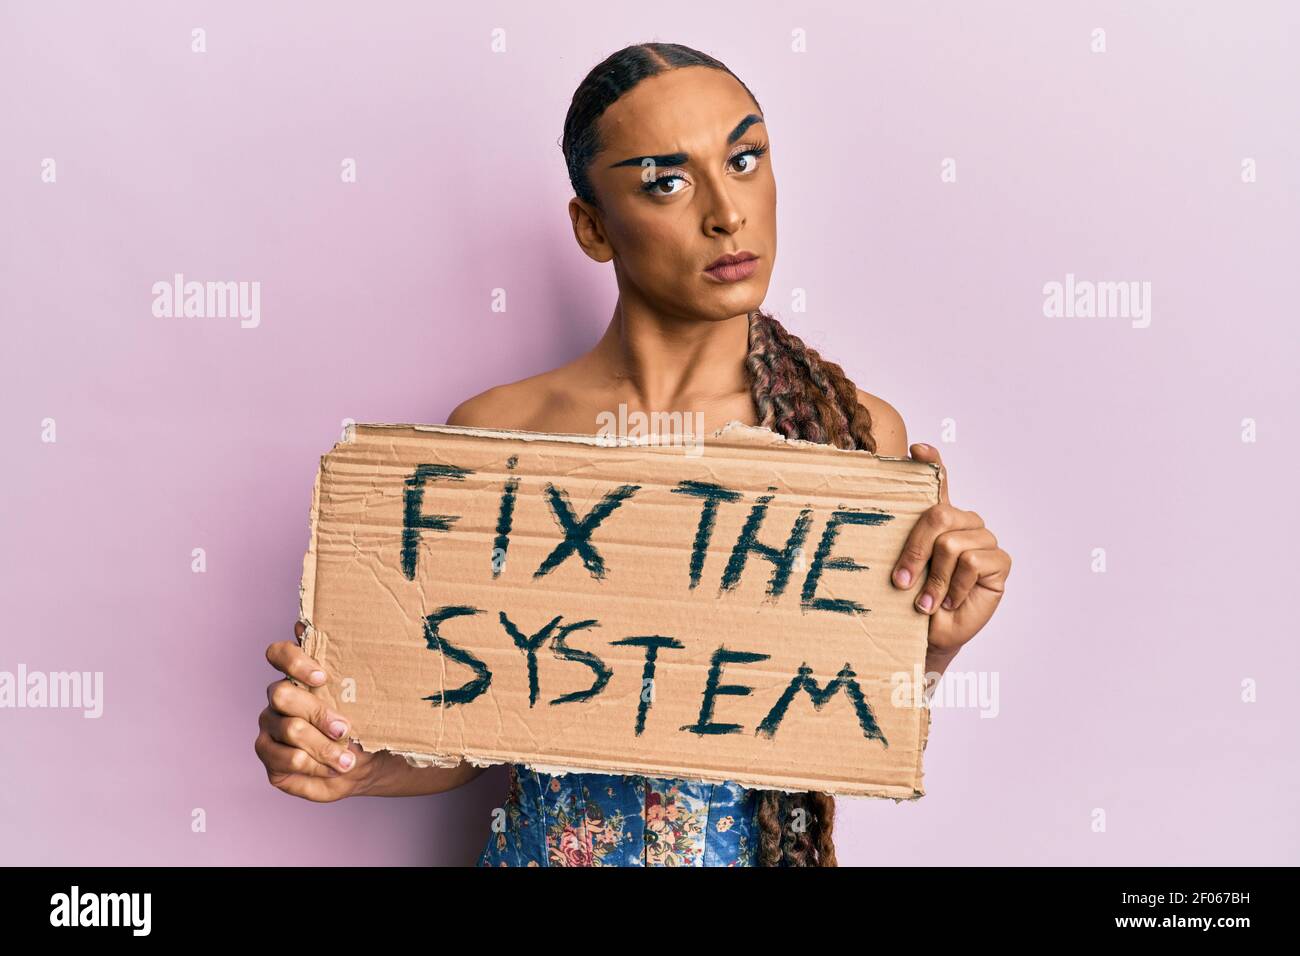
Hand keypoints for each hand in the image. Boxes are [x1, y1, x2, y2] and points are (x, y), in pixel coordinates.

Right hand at [254, 621, 379, 801]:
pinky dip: (315, 766)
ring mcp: (270, 728)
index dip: (295, 662)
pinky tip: (333, 769)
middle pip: (282, 694)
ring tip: (347, 760)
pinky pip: (286, 760)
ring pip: (288, 729)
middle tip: (345, 729)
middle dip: (318, 713)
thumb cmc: (362, 722)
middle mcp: (279, 699)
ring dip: (323, 747)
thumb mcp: (363, 694)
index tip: (322, 678)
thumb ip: (345, 663)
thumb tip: (323, 630)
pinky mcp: (270, 758)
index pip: (278, 654)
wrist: (365, 762)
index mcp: (297, 675)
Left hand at [891, 444, 1011, 661]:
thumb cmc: (911, 598)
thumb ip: (903, 538)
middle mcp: (963, 521)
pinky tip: (949, 601)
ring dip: (934, 579)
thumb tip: (888, 511)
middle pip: (939, 515)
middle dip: (915, 551)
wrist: (929, 634)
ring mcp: (983, 539)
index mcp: (938, 517)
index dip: (932, 461)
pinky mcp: (999, 561)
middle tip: (900, 582)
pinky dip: (954, 586)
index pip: (939, 479)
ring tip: (926, 601)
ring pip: (953, 544)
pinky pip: (973, 563)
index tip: (918, 450)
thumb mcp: (901, 566)